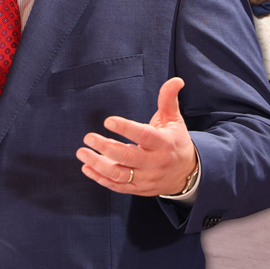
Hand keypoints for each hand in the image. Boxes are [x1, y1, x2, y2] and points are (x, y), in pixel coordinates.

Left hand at [77, 77, 199, 196]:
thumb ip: (168, 100)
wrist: (188, 173)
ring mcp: (147, 178)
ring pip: (121, 175)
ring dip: (98, 165)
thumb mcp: (174, 120)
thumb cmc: (175, 141)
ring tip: (81, 152)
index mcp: (164, 144)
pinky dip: (100, 179)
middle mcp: (155, 162)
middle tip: (88, 137)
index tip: (108, 121)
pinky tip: (86, 167)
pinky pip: (118, 186)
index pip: (144, 136)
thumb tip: (175, 80)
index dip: (126, 129)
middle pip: (128, 157)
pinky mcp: (139, 189)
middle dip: (106, 148)